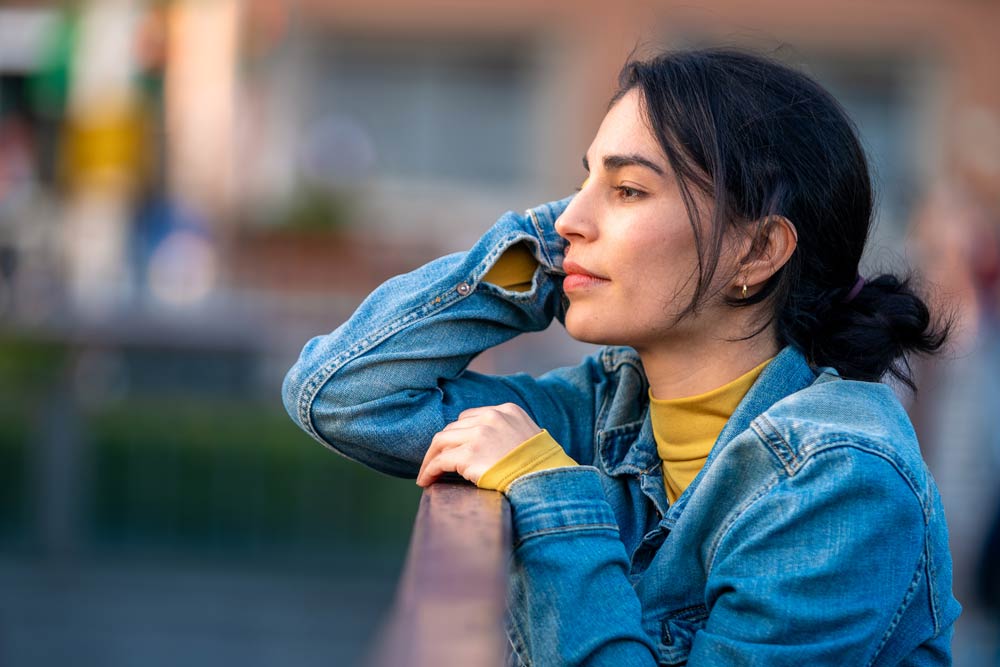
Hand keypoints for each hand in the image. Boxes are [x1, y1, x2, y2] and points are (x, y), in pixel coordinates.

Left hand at [416, 403, 541, 486]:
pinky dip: (429, 470)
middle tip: (434, 462)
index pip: (471, 417)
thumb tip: (492, 447)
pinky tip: (426, 481)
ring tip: (426, 474)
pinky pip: (440, 461)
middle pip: (454, 428)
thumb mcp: (528, 438)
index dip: (459, 434)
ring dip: (431, 458)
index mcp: (506, 410)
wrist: (545, 480)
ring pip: (442, 441)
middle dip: (442, 446)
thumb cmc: (541, 466)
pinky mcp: (469, 454)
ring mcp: (479, 434)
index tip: (452, 449)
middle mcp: (490, 418)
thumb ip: (509, 433)